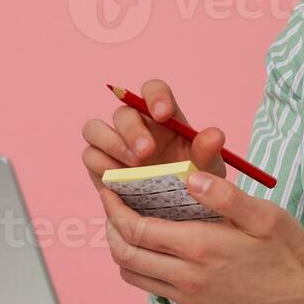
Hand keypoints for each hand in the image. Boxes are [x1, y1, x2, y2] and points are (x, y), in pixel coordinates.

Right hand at [80, 78, 225, 190]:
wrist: (175, 213)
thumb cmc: (193, 182)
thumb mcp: (208, 169)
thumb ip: (209, 151)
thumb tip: (214, 134)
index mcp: (163, 116)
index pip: (153, 90)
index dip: (155, 96)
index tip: (163, 115)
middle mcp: (136, 125)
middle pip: (123, 111)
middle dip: (133, 130)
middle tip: (147, 153)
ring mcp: (114, 143)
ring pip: (94, 127)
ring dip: (111, 144)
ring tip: (133, 167)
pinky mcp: (99, 164)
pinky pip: (89, 154)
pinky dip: (101, 164)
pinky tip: (119, 178)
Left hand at [97, 170, 303, 303]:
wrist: (302, 293)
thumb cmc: (286, 249)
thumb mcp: (264, 215)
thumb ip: (225, 196)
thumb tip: (190, 179)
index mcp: (201, 247)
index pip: (137, 229)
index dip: (115, 208)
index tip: (109, 188)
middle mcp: (187, 276)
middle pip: (125, 253)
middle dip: (110, 225)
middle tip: (111, 202)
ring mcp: (188, 294)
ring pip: (131, 274)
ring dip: (120, 247)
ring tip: (125, 222)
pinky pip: (149, 287)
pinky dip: (137, 265)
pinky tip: (149, 245)